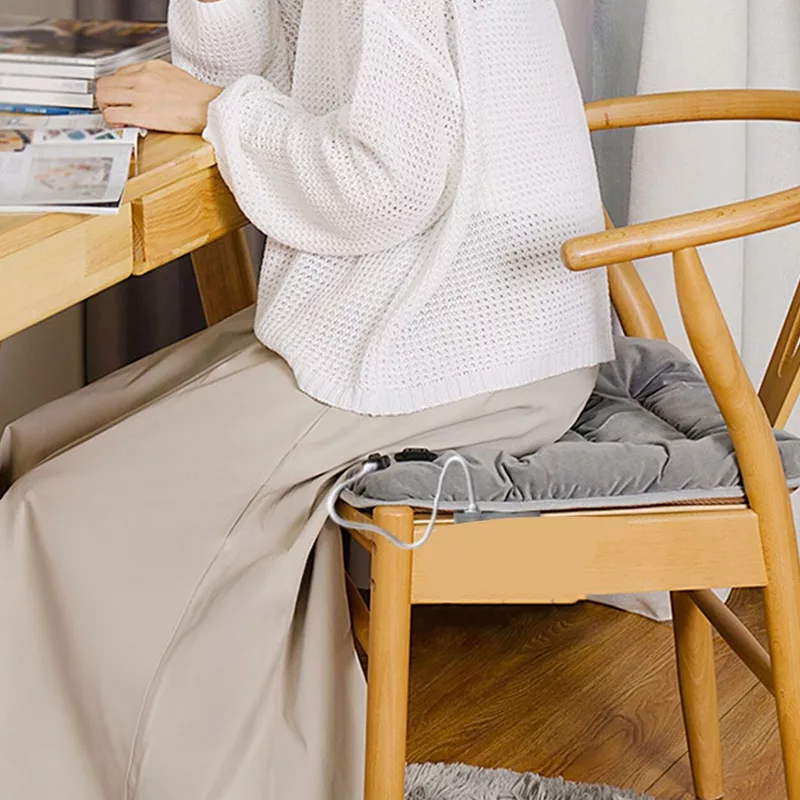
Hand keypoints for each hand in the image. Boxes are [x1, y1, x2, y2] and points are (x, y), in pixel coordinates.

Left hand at [96, 60, 222, 133]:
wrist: (210, 107)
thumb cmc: (200, 98)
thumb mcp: (177, 76)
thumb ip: (159, 80)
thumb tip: (150, 91)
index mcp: (151, 68)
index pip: (120, 73)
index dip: (116, 87)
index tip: (119, 96)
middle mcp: (142, 78)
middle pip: (105, 83)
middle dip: (105, 97)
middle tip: (111, 107)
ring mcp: (140, 95)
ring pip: (103, 96)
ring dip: (105, 108)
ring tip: (115, 116)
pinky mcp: (141, 113)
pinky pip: (112, 114)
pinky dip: (111, 120)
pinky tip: (121, 124)